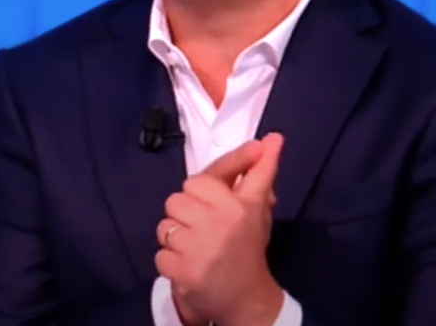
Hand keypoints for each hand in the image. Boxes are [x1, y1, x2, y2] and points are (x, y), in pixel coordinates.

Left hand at [155, 133, 285, 325]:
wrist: (246, 298)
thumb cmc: (249, 247)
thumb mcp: (258, 208)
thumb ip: (263, 171)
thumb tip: (274, 137)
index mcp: (238, 204)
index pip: (212, 174)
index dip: (210, 183)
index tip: (222, 187)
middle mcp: (218, 220)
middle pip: (180, 197)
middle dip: (189, 209)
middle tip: (205, 224)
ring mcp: (198, 246)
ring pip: (165, 224)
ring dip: (177, 234)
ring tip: (196, 245)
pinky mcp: (181, 270)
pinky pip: (160, 253)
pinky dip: (172, 260)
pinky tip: (190, 264)